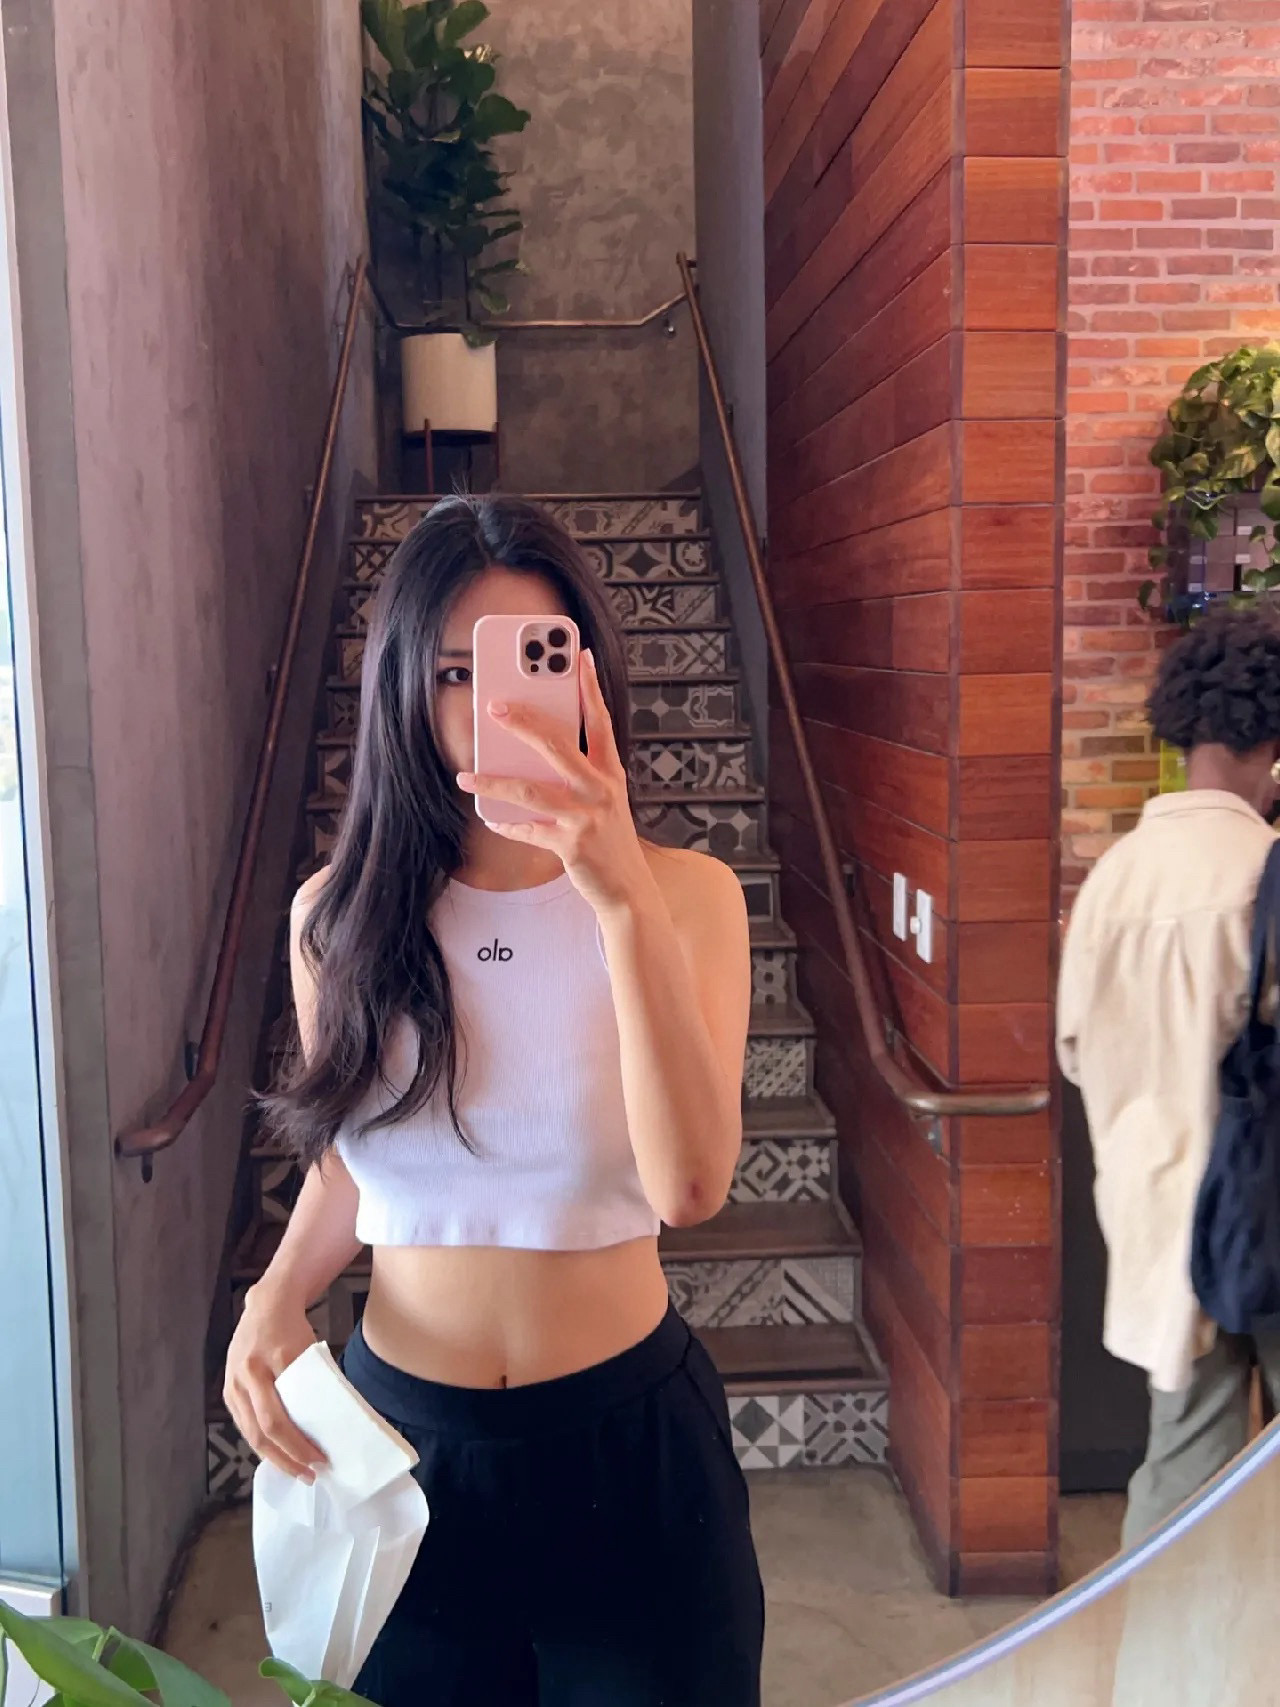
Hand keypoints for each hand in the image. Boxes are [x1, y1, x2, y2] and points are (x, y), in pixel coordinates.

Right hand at [223, 1280, 326, 1481]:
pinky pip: (243, 1424)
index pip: (279, 1419)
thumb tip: (331, 1422)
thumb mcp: (309, 1349)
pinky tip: (277, 1453)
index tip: (320, 1459)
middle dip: (287, 1459)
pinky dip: (260, 1442)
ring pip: (249, 1433)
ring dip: (273, 1457)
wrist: (267, 1303)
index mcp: (269, 1364)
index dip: (298, 1445)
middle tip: (310, 1475)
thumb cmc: (294, 1327)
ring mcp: (232, 1383)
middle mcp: (246, 1376)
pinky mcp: (228, 1389)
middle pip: (262, 1432)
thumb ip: (314, 1382)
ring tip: (296, 1471)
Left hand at [456, 648, 653, 917]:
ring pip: (531, 790)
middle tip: (494, 706)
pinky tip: (490, 819)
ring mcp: (587, 817)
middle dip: (524, 723)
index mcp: (610, 773)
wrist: (628, 890)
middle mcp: (601, 790)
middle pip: (559, 746)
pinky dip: (507, 826)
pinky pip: (528, 831)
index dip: (590, 687)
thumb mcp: (604, 800)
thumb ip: (578, 775)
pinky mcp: (572, 845)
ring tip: (466, 776)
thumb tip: (529, 753)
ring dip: (494, 781)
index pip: (601, 721)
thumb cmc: (610, 840)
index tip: (579, 656)